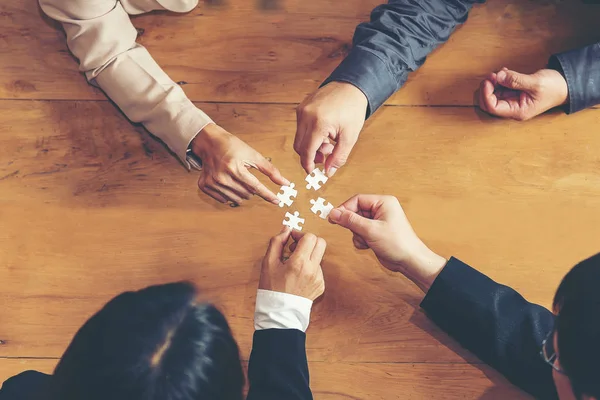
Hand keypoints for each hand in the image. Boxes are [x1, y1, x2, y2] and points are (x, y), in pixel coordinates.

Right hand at [192, 124, 288, 204]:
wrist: (209, 142)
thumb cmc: (232, 146)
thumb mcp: (253, 155)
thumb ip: (270, 170)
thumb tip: (285, 183)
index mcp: (235, 168)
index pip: (256, 187)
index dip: (268, 195)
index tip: (277, 201)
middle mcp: (222, 177)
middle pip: (248, 194)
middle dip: (252, 188)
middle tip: (247, 176)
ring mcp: (212, 183)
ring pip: (237, 199)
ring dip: (242, 192)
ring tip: (237, 178)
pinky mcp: (205, 186)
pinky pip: (225, 200)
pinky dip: (230, 194)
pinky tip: (228, 182)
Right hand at [259, 227, 325, 300]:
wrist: (280, 313)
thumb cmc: (271, 289)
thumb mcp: (268, 263)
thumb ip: (276, 242)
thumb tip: (286, 229)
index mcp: (299, 263)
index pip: (310, 237)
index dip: (300, 234)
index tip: (291, 239)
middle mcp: (312, 269)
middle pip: (321, 242)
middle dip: (309, 241)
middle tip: (296, 247)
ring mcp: (319, 278)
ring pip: (319, 256)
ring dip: (308, 254)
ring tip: (294, 264)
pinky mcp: (321, 285)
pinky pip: (318, 268)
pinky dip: (309, 267)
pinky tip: (298, 275)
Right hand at [294, 82, 367, 176]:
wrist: (352, 87)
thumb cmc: (353, 109)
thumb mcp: (350, 137)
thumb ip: (338, 157)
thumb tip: (328, 173)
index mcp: (318, 123)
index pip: (306, 151)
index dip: (308, 164)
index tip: (312, 172)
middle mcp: (306, 115)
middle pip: (299, 146)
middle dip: (311, 156)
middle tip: (326, 156)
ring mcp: (301, 110)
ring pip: (299, 138)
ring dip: (311, 145)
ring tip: (328, 142)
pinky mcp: (301, 107)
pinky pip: (300, 127)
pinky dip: (310, 135)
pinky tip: (324, 132)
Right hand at [327, 194, 446, 292]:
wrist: (409, 261)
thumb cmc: (397, 243)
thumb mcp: (370, 230)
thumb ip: (350, 220)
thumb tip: (333, 213)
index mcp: (383, 202)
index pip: (357, 199)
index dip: (344, 208)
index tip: (333, 218)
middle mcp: (381, 209)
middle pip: (356, 211)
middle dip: (353, 224)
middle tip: (354, 232)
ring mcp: (378, 221)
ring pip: (356, 223)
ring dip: (357, 233)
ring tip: (366, 240)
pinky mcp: (376, 232)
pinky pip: (360, 232)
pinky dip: (361, 239)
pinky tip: (368, 245)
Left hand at [479, 67, 568, 120]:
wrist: (566, 85)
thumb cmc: (555, 88)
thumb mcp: (536, 83)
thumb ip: (516, 80)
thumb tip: (498, 76)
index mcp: (518, 111)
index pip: (493, 108)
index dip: (486, 94)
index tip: (489, 80)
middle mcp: (513, 108)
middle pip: (489, 103)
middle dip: (487, 89)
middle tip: (492, 74)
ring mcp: (512, 101)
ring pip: (493, 95)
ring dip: (492, 83)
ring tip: (500, 72)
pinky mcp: (514, 93)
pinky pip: (500, 88)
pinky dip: (499, 80)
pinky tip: (504, 72)